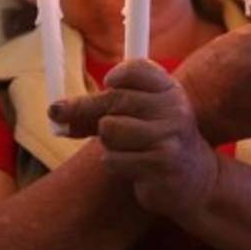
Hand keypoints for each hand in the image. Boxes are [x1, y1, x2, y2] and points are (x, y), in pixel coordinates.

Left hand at [48, 59, 217, 219]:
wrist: (195, 180)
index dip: (119, 75)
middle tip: (59, 114)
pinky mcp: (160, 164)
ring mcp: (169, 135)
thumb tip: (55, 111)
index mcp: (169, 91)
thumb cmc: (155, 142)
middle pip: (115, 99)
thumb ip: (98, 110)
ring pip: (110, 129)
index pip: (138, 69)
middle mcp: (174, 108)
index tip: (107, 83)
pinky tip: (135, 168)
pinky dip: (115, 164)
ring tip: (126, 150)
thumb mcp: (135, 118)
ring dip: (108, 144)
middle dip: (86, 112)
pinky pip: (114, 159)